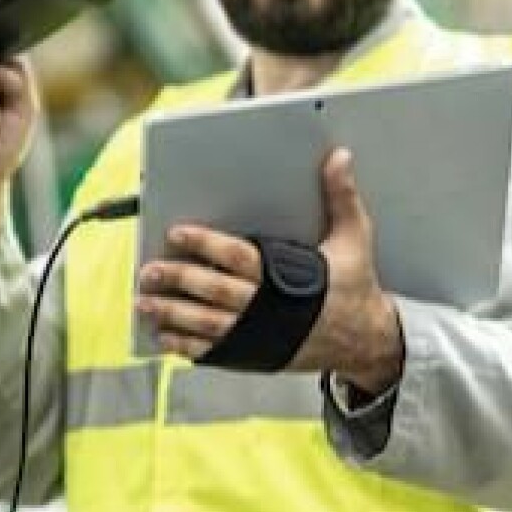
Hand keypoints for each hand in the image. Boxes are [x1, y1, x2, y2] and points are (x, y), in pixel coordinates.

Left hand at [136, 148, 402, 392]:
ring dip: (172, 314)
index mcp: (288, 275)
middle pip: (214, 292)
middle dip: (178, 280)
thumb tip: (339, 158)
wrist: (367, 342)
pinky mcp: (254, 353)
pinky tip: (164, 336)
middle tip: (149, 270)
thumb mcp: (354, 238)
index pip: (238, 257)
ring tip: (145, 302)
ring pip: (207, 324)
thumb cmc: (355, 285)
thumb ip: (341, 197)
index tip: (177, 233)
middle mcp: (268, 307)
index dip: (206, 244)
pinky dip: (186, 345)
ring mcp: (259, 334)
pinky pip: (213, 351)